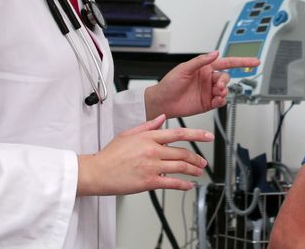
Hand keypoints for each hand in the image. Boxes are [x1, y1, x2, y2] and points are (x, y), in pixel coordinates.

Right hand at [77, 114, 212, 195]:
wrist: (97, 172)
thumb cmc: (110, 154)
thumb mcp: (128, 133)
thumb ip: (148, 125)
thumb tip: (162, 118)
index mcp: (148, 137)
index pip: (178, 133)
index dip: (197, 134)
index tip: (207, 136)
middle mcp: (152, 150)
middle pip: (182, 152)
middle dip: (196, 158)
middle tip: (202, 161)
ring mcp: (152, 166)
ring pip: (180, 167)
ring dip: (193, 170)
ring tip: (198, 172)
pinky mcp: (149, 181)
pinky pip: (171, 183)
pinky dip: (183, 185)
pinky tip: (188, 185)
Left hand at [145, 51, 259, 118]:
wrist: (163, 101)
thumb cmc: (169, 83)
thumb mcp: (184, 68)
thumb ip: (201, 61)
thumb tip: (215, 53)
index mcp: (204, 67)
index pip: (226, 62)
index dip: (241, 61)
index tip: (254, 61)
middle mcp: (208, 79)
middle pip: (226, 77)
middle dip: (225, 81)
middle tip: (218, 86)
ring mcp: (208, 91)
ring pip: (225, 90)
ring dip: (223, 91)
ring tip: (216, 93)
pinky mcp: (208, 103)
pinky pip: (220, 101)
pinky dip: (221, 101)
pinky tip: (216, 100)